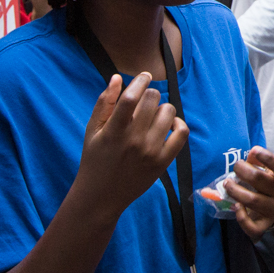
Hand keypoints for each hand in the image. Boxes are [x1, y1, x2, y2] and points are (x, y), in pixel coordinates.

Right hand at [74, 73, 188, 220]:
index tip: (144, 76)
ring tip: (152, 115)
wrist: (101, 196)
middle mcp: (134, 141)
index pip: (131, 98)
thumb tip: (117, 78)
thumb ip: (104, 103)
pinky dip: (177, 123)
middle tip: (143, 101)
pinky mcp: (163, 162)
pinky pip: (181, 133)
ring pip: (168, 112)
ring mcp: (151, 152)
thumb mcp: (92, 131)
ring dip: (161, 108)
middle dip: (149, 94)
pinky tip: (167, 125)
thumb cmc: (94, 159)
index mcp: (114, 132)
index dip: (140, 81)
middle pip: (153, 100)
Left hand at [225, 147, 273, 240]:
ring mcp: (272, 211)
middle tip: (236, 168)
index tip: (255, 150)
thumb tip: (251, 153)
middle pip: (260, 180)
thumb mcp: (266, 171)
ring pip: (252, 200)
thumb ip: (257, 161)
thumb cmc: (266, 185)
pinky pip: (251, 226)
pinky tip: (235, 206)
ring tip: (227, 184)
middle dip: (242, 170)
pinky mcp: (263, 226)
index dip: (269, 158)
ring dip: (234, 190)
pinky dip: (241, 217)